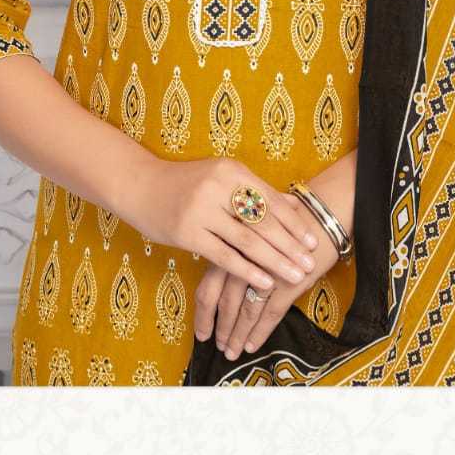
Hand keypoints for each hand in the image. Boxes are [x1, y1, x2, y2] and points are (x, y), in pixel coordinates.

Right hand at [132, 155, 320, 293]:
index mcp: (231, 170)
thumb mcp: (222, 178)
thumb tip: (295, 203)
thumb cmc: (186, 183)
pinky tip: (264, 283)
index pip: (271, 200)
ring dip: (275, 261)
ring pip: (247, 240)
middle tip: (311, 264)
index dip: (294, 223)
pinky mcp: (187, 232)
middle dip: (290, 245)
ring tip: (296, 276)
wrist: (141, 186)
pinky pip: (224, 255)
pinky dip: (247, 270)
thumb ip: (257, 191)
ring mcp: (201, 209)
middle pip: (263, 221)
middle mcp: (218, 186)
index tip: (314, 242)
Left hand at [193, 191, 340, 359]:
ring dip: (237, 334)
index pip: (207, 287)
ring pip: (245, 310)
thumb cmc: (285, 220)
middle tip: (218, 347)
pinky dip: (260, 331)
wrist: (322, 212)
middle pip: (223, 302)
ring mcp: (265, 271)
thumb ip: (236, 250)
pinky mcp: (287, 281)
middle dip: (220, 328)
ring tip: (233, 351)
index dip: (203, 314)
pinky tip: (253, 344)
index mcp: (230, 244)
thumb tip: (220, 279)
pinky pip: (269, 312)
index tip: (202, 334)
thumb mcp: (253, 230)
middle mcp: (243, 259)